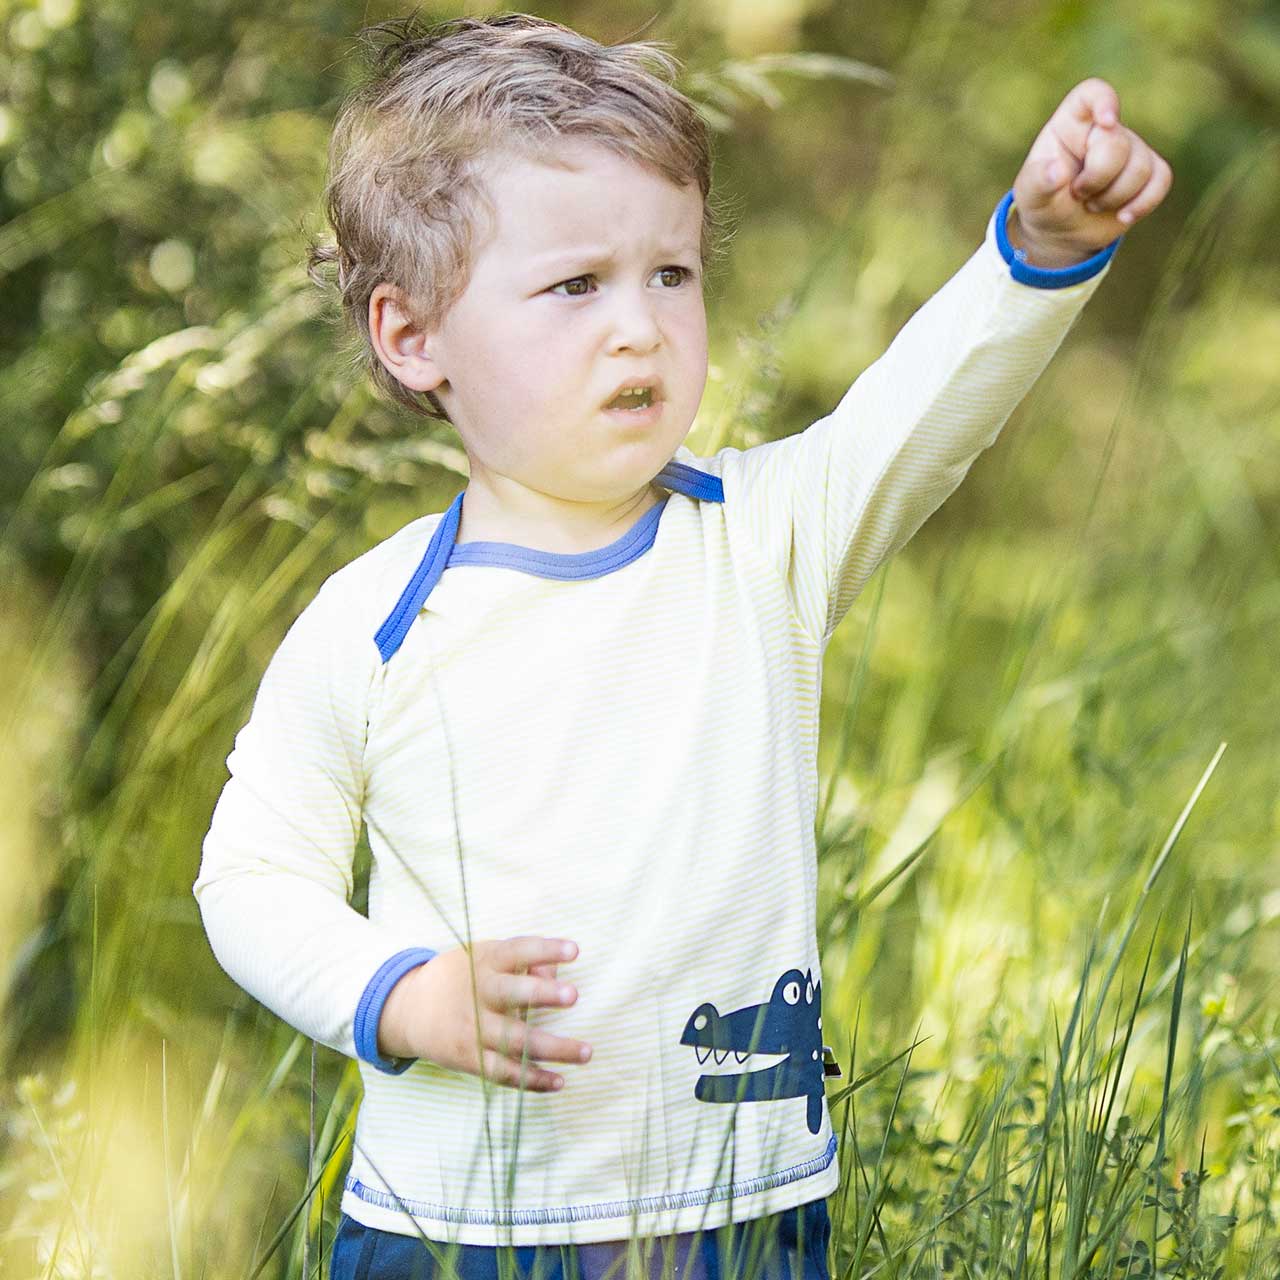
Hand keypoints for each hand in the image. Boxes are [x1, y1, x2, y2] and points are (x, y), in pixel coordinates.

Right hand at [378, 936, 591, 1089]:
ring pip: (515, 1041)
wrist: (409, 1009)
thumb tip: (556, 973)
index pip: (518, 950)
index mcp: (485, 961)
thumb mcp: (484, 957)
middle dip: (542, 994)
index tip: (575, 950)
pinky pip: (504, 1073)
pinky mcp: (469, 1058)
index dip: (545, 950)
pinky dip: (532, 1080)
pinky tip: (559, 1081)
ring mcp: (473, 1028)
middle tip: (574, 995)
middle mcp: (479, 993)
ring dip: (553, 1048)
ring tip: (586, 1052)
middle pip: (512, 994)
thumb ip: (522, 961)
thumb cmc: (462, 977)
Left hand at [1008, 77, 1172, 267]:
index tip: (1106, 123)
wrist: (1061, 232)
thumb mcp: (1031, 195)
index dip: (1103, 101)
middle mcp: (1104, 131)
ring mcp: (1130, 150)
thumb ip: (1038, 181)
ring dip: (1113, 197)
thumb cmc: (1044, 204)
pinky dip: (1142, 204)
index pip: (1092, 93)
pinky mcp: (1148, 174)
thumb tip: (1056, 172)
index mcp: (1072, 124)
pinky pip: (1161, 181)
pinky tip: (1123, 216)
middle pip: (1117, 144)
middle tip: (1077, 194)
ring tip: (1092, 205)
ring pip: (1141, 167)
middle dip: (1097, 178)